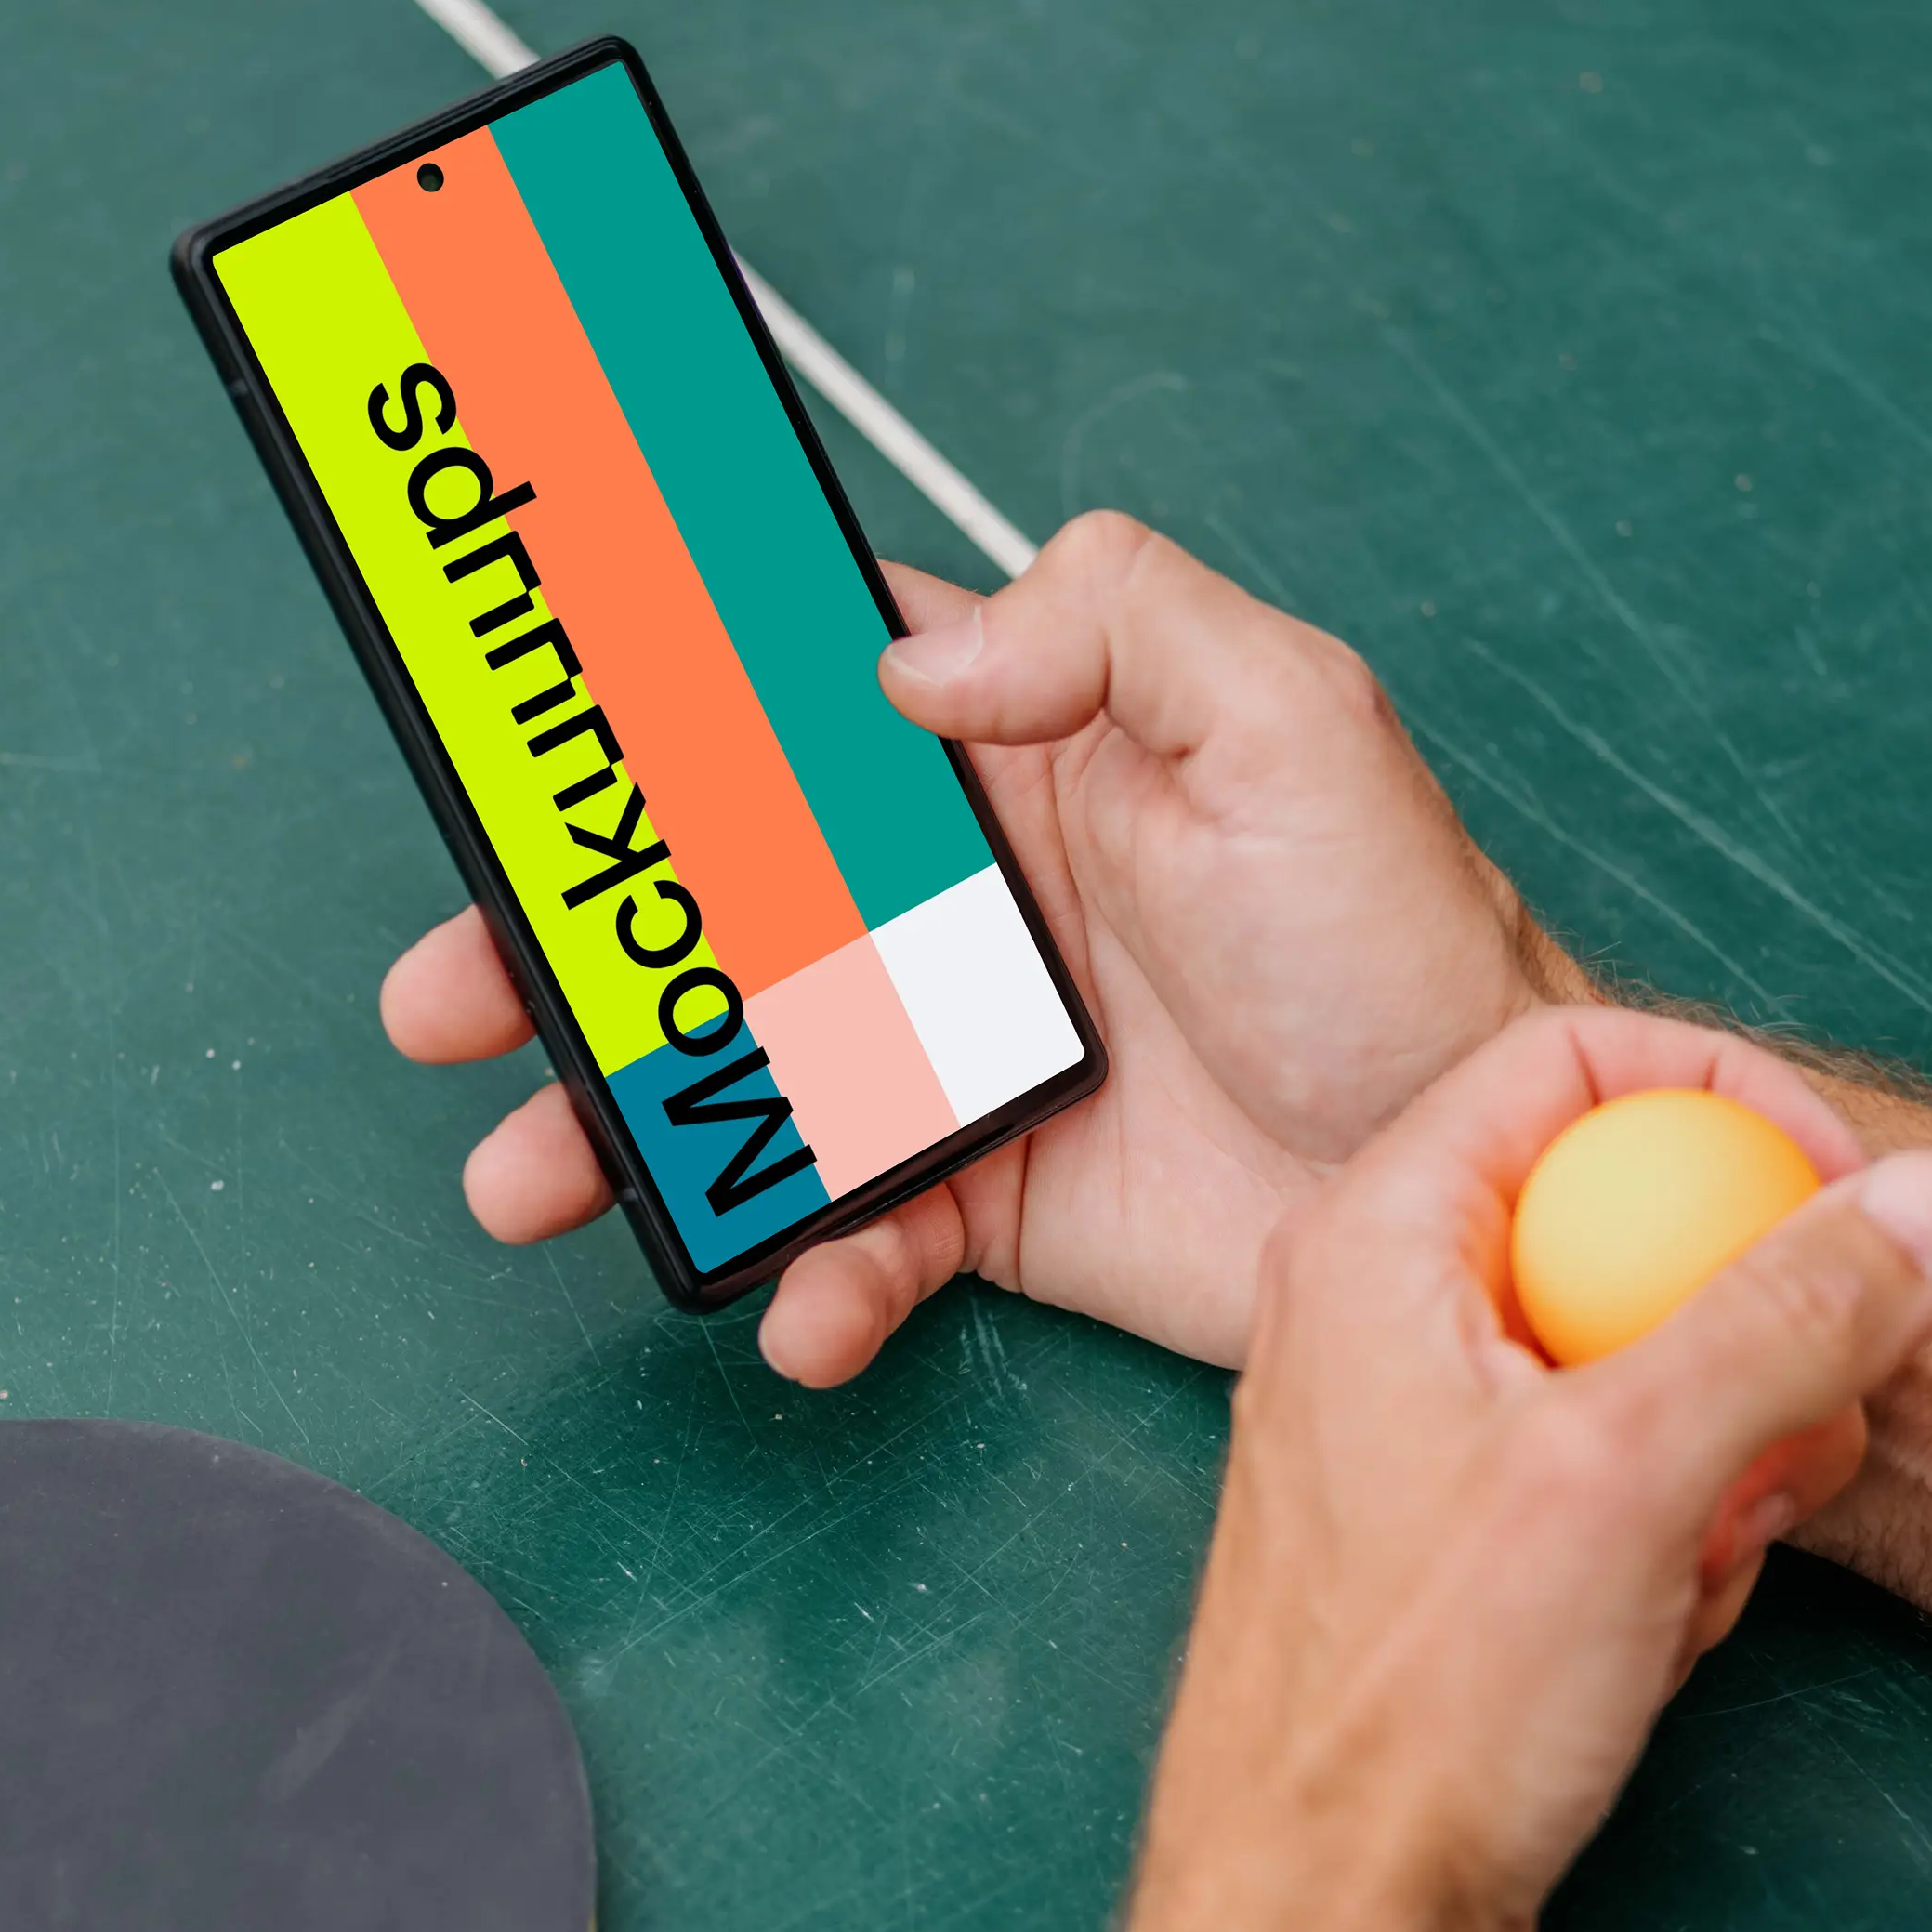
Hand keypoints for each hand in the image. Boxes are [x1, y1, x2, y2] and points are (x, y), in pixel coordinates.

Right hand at [378, 514, 1570, 1385]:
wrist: (1484, 1185)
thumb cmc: (1407, 937)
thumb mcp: (1289, 720)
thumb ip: (1111, 624)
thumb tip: (912, 670)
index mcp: (1015, 757)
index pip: (791, 701)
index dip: (649, 703)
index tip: (519, 729)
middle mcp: (956, 907)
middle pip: (708, 910)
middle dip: (561, 954)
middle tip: (448, 1000)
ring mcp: (958, 1063)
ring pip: (742, 1086)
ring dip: (623, 1136)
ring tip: (531, 1184)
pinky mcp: (989, 1205)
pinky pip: (854, 1240)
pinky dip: (808, 1280)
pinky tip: (803, 1307)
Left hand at [1108, 1009, 1931, 1931]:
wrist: (1327, 1926)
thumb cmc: (1420, 1708)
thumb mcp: (1635, 1476)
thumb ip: (1786, 1319)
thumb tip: (1928, 1206)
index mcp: (1375, 1245)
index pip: (1565, 1061)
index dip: (1727, 1093)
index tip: (1844, 1190)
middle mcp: (1379, 1317)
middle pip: (1619, 1213)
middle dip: (1746, 1314)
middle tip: (1805, 1414)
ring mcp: (1415, 1434)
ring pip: (1639, 1358)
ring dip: (1727, 1448)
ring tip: (1713, 1546)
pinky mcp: (1460, 1543)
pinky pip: (1617, 1474)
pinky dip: (1678, 1533)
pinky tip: (1666, 1620)